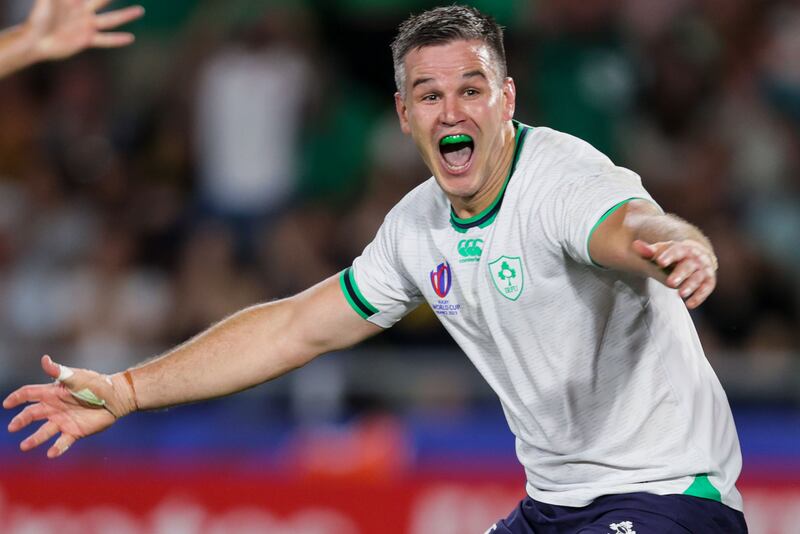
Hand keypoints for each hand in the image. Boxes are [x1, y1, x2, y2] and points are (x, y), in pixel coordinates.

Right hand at [3, 355, 135, 457]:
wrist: (116, 397)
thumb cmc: (97, 383)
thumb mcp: (77, 377)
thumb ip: (60, 372)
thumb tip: (44, 359)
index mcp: (53, 393)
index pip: (30, 394)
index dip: (17, 398)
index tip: (7, 403)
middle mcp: (55, 408)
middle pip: (32, 414)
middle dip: (21, 421)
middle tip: (12, 427)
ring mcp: (63, 421)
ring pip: (44, 432)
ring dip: (34, 439)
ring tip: (25, 446)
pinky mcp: (74, 432)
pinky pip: (63, 442)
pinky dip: (57, 449)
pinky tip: (51, 453)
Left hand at [25, 0, 143, 61]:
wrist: (37, 41)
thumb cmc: (38, 19)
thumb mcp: (45, 3)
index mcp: (75, 1)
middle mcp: (84, 11)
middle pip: (104, 1)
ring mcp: (87, 26)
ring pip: (111, 19)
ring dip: (126, 15)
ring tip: (140, 10)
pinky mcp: (87, 40)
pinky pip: (106, 40)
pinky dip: (117, 40)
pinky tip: (130, 38)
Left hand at [632, 239, 717, 308]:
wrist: (695, 255)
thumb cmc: (673, 254)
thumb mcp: (661, 251)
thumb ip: (648, 251)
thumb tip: (635, 245)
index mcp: (683, 248)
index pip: (676, 251)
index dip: (668, 256)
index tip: (659, 262)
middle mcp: (696, 258)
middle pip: (688, 266)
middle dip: (680, 274)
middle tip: (670, 283)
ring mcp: (704, 269)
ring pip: (698, 277)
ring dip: (690, 286)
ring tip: (680, 294)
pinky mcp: (709, 281)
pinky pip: (706, 288)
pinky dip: (699, 297)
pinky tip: (690, 305)